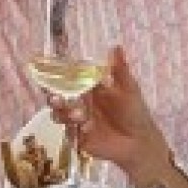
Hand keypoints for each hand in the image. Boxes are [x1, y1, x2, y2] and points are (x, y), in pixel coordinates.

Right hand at [51, 46, 168, 184]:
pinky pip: (69, 132)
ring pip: (59, 115)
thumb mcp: (129, 89)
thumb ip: (120, 70)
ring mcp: (76, 121)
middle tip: (55, 98)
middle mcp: (79, 104)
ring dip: (63, 114)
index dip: (56, 78)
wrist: (139, 141)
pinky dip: (74, 130)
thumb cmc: (134, 113)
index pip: (67, 81)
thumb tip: (116, 46)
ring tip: (77, 115)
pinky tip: (86, 128)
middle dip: (53, 98)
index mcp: (88, 90)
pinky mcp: (77, 138)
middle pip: (58, 98)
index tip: (48, 75)